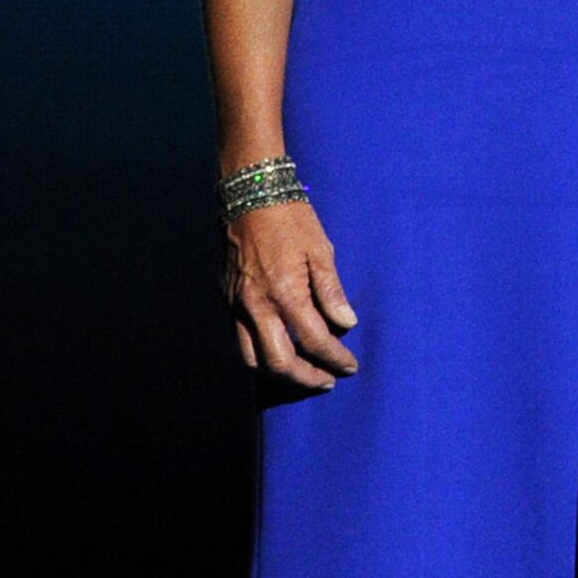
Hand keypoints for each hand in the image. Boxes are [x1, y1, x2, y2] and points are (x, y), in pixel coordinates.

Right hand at [226, 196, 358, 389]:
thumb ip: (331, 291)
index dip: (335, 358)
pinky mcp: (227, 301)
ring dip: (279, 373)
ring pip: (252, 358)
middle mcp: (256, 305)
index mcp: (285, 292)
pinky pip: (241, 340)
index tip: (350, 366)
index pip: (314, 340)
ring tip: (304, 374)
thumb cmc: (291, 220)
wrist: (250, 196)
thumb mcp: (321, 250)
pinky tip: (280, 351)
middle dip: (305, 377)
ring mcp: (237, 305)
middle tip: (328, 381)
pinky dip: (260, 354)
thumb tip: (346, 324)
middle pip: (278, 362)